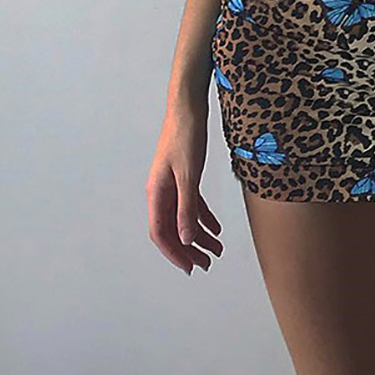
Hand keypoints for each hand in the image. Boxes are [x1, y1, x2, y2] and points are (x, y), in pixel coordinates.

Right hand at [146, 101, 223, 274]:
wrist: (188, 107)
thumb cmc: (186, 135)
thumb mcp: (189, 174)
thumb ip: (187, 207)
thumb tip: (186, 239)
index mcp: (156, 193)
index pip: (162, 233)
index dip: (175, 253)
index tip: (191, 267)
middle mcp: (161, 192)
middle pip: (172, 229)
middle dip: (189, 249)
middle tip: (206, 264)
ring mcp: (172, 184)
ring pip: (183, 218)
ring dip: (198, 236)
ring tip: (217, 250)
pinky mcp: (184, 176)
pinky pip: (191, 204)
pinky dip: (202, 218)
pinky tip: (216, 228)